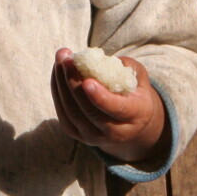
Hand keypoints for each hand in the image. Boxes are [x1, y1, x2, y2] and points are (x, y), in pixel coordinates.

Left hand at [51, 48, 169, 165]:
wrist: (131, 123)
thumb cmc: (134, 92)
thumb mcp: (139, 77)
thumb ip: (125, 67)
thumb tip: (98, 59)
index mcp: (136, 115)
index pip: (116, 109)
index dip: (100, 97)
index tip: (87, 81)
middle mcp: (115, 132)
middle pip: (89, 111)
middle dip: (74, 83)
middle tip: (68, 59)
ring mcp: (94, 137)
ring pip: (71, 112)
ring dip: (62, 83)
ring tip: (61, 58)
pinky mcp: (76, 134)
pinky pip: (62, 112)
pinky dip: (58, 89)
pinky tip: (58, 70)